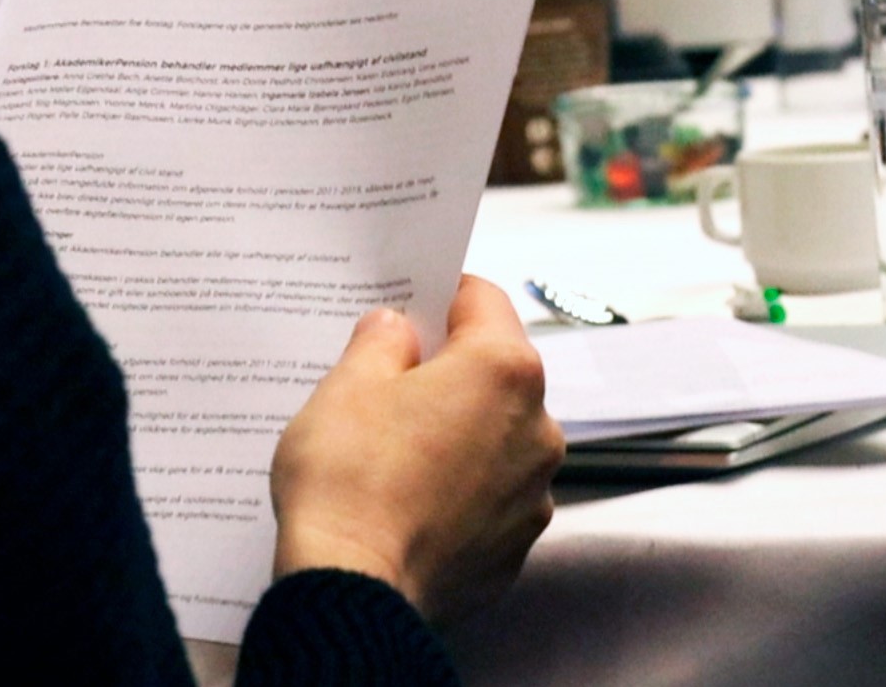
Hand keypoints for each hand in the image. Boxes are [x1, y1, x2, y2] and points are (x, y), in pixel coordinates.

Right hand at [268, 275, 566, 622]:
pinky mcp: (517, 545)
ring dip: (456, 433)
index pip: (481, 300)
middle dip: (447, 371)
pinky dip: (459, 490)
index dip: (439, 296)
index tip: (408, 307)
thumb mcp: (347, 384)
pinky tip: (408, 501)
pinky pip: (490, 496)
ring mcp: (534, 492)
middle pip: (494, 372)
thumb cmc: (349, 479)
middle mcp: (538, 427)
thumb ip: (382, 340)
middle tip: (385, 384)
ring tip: (392, 452)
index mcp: (503, 370)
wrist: (355, 590)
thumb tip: (398, 330)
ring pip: (495, 436)